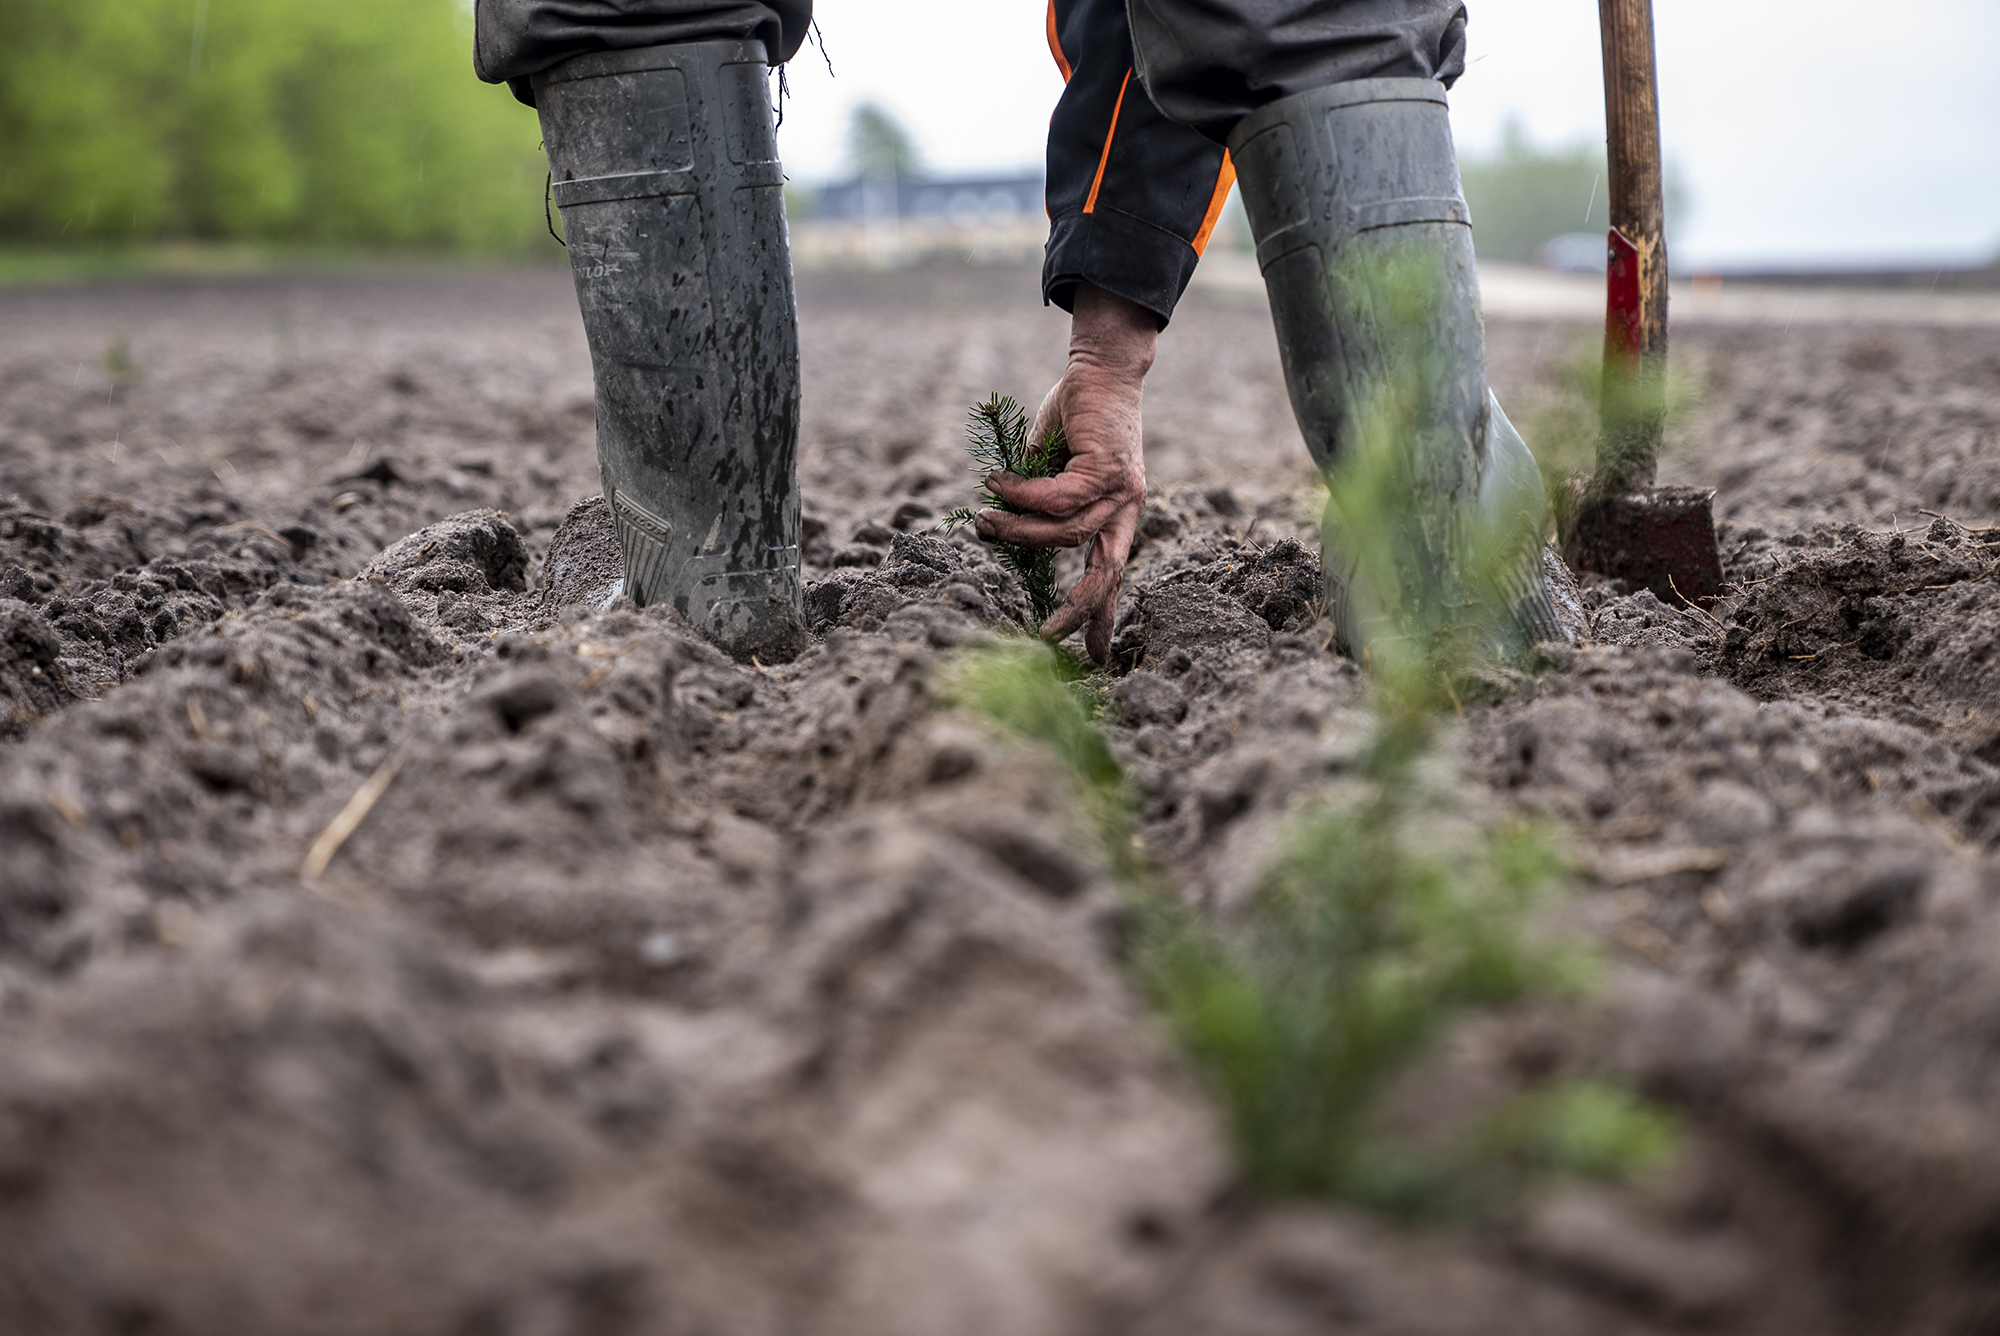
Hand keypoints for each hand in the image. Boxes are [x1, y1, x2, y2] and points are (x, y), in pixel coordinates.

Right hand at [976, 284, 1156, 662]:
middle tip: (1046, 637)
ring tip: (986, 521)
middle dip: (1078, 611)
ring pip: (1065, 533)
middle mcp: (1126, 510)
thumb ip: (1037, 499)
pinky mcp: (1108, 470)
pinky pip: (1057, 498)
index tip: (1094, 657)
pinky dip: (1022, 495)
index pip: (1113, 575)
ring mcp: (1122, 491)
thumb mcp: (1053, 467)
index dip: (1102, 617)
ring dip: (1019, 531)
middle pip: (1107, 575)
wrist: (1102, 368)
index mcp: (1118, 516)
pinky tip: (998, 483)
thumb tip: (1002, 526)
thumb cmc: (1077, 413)